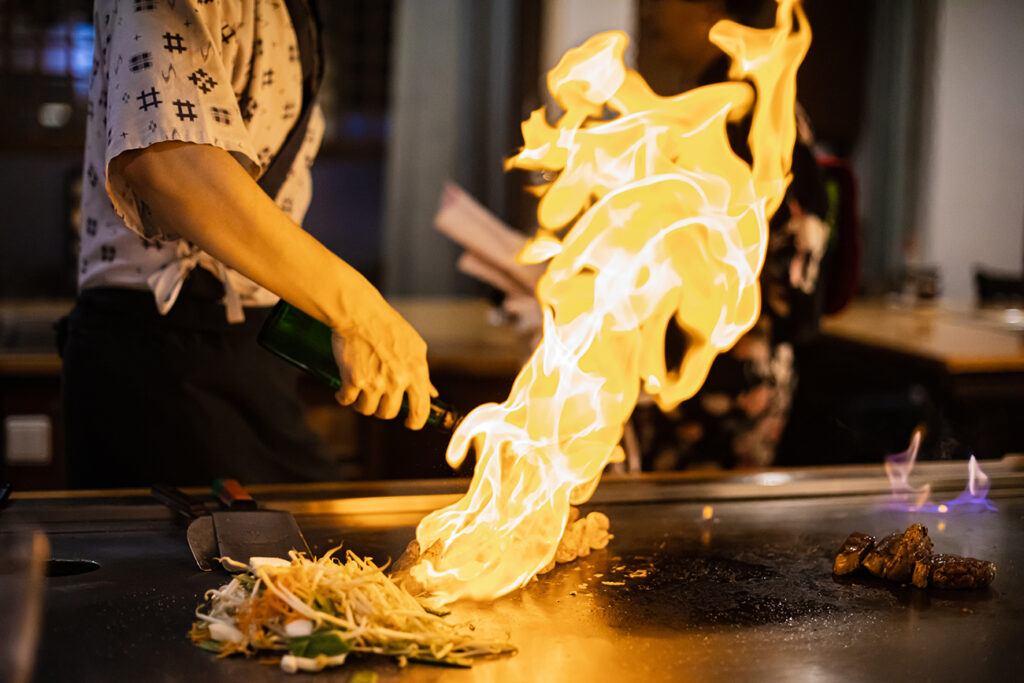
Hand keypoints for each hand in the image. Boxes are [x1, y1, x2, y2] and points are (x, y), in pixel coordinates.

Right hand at [331, 302, 436, 429]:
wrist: (359, 313)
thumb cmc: (388, 326)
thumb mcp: (415, 347)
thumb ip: (423, 373)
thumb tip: (432, 394)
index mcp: (416, 372)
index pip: (421, 410)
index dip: (414, 422)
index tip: (408, 423)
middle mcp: (398, 380)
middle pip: (389, 413)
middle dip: (381, 408)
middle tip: (376, 396)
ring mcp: (375, 382)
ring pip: (367, 409)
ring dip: (361, 403)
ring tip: (360, 390)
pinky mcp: (353, 380)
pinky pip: (346, 400)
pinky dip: (342, 397)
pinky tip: (343, 389)